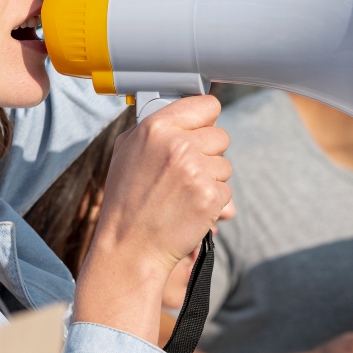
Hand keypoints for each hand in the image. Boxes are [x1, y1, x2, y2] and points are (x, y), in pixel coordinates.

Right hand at [73, 95, 231, 342]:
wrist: (129, 247)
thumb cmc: (126, 202)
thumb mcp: (126, 152)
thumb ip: (155, 129)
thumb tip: (183, 115)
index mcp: (156, 128)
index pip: (206, 105)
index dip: (204, 120)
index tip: (199, 130)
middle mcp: (177, 145)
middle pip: (220, 135)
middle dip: (208, 154)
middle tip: (183, 173)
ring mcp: (196, 171)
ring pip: (225, 165)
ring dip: (211, 180)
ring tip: (182, 195)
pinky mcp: (210, 196)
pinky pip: (226, 191)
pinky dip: (213, 203)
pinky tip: (189, 210)